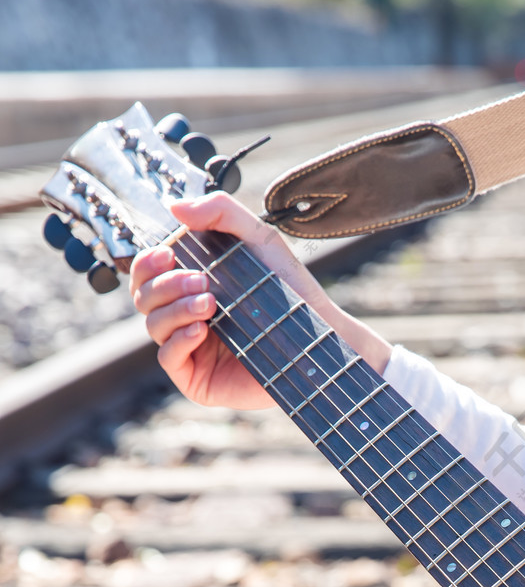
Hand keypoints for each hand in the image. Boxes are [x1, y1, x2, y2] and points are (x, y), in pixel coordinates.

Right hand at [130, 192, 391, 407]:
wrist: (319, 338)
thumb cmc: (290, 291)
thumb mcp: (259, 240)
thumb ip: (221, 213)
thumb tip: (175, 206)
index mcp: (192, 287)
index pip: (148, 274)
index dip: (147, 263)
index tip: (168, 254)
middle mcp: (185, 317)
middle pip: (144, 297)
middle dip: (165, 285)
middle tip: (202, 281)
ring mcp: (190, 350)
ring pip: (153, 325)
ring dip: (175, 309)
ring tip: (210, 304)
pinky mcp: (198, 379)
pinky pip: (167, 357)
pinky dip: (178, 340)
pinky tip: (200, 330)